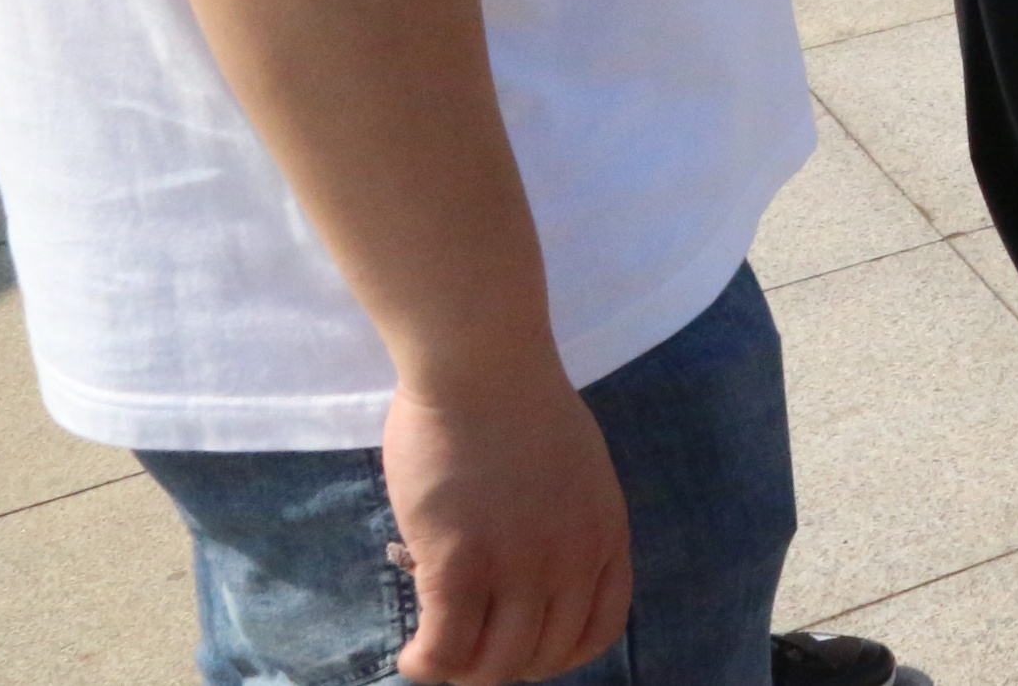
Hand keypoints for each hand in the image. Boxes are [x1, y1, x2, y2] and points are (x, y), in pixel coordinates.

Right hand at [381, 365, 627, 683]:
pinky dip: (426, 663)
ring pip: (494, 663)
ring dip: (461, 668)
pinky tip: (412, 655)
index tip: (523, 646)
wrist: (481, 361)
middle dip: (502, 664)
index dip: (557, 653)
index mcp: (605, 533)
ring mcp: (519, 565)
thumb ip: (563, 521)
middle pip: (542, 655)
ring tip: (435, 652)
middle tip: (466, 646)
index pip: (599, 630)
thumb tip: (528, 570)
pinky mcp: (460, 565)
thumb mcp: (573, 470)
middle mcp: (572, 559)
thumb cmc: (515, 401)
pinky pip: (445, 648)